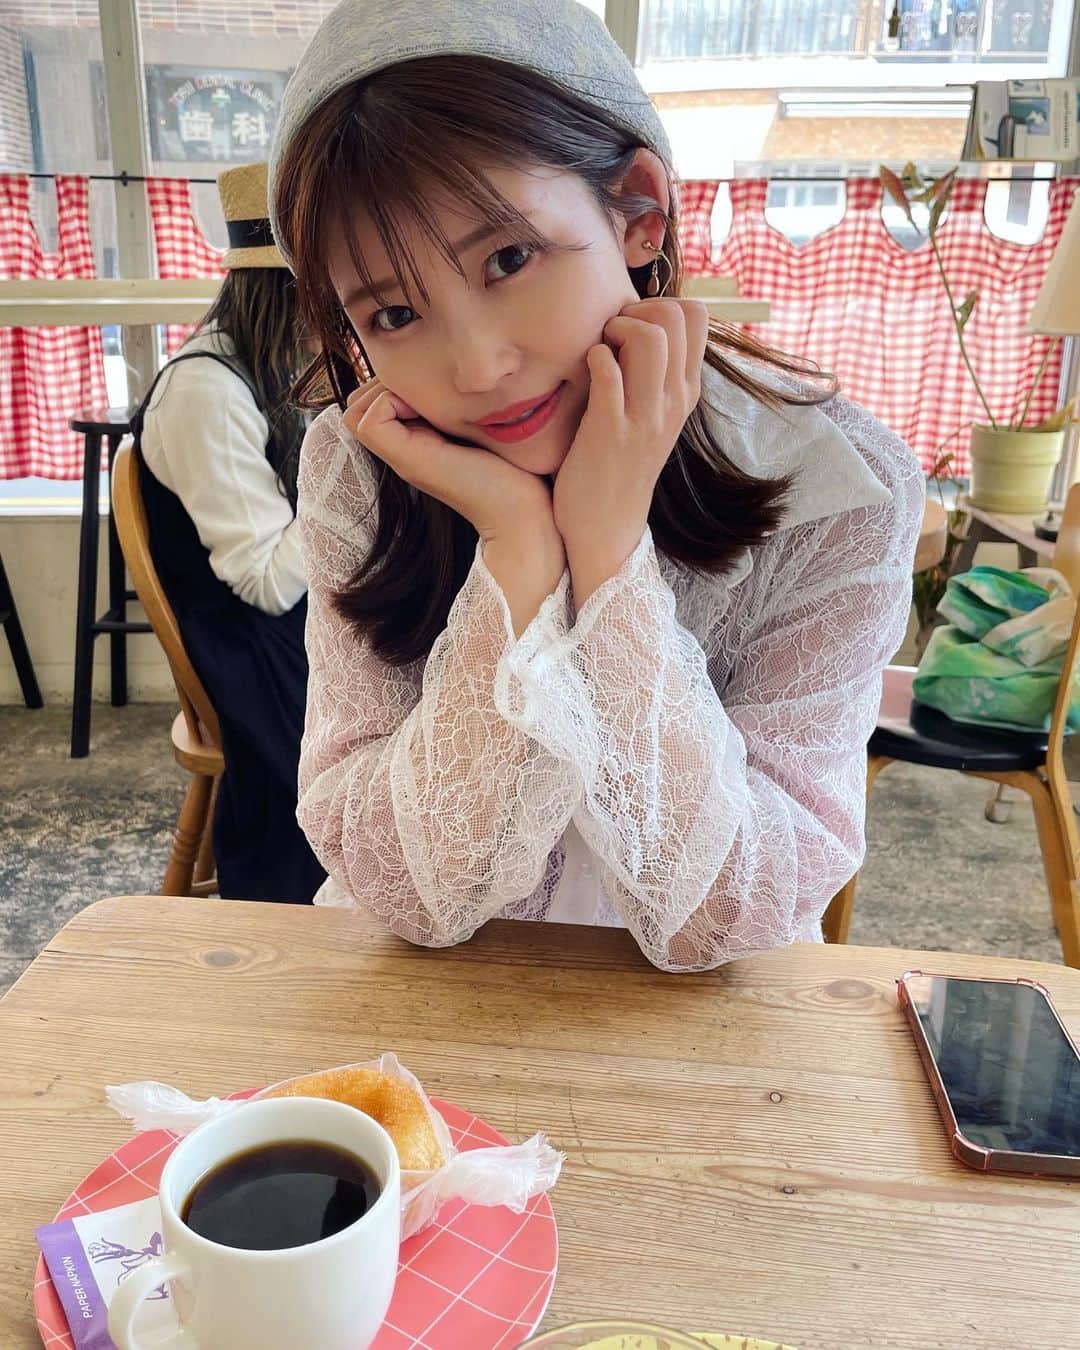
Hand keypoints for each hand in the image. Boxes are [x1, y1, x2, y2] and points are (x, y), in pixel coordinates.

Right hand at [344, 378, 554, 543]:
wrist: (523, 514)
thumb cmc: (516, 471)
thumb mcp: (482, 425)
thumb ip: (461, 405)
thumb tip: (454, 369)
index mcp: (418, 439)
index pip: (374, 397)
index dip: (393, 381)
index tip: (433, 382)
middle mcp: (404, 449)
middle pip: (359, 402)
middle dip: (385, 381)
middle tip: (427, 384)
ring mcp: (403, 457)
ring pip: (358, 409)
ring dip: (386, 388)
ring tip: (428, 394)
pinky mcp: (408, 461)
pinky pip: (369, 419)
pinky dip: (390, 400)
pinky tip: (430, 406)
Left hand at [552, 298, 707, 602]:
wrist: (605, 528)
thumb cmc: (617, 464)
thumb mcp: (650, 416)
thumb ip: (651, 374)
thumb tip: (638, 325)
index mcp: (685, 392)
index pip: (695, 314)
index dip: (657, 305)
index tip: (630, 330)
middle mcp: (674, 401)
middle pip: (675, 315)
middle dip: (635, 311)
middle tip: (611, 339)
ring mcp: (645, 417)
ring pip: (649, 337)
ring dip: (614, 331)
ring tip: (599, 354)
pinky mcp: (611, 431)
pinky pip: (608, 371)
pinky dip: (592, 359)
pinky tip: (583, 375)